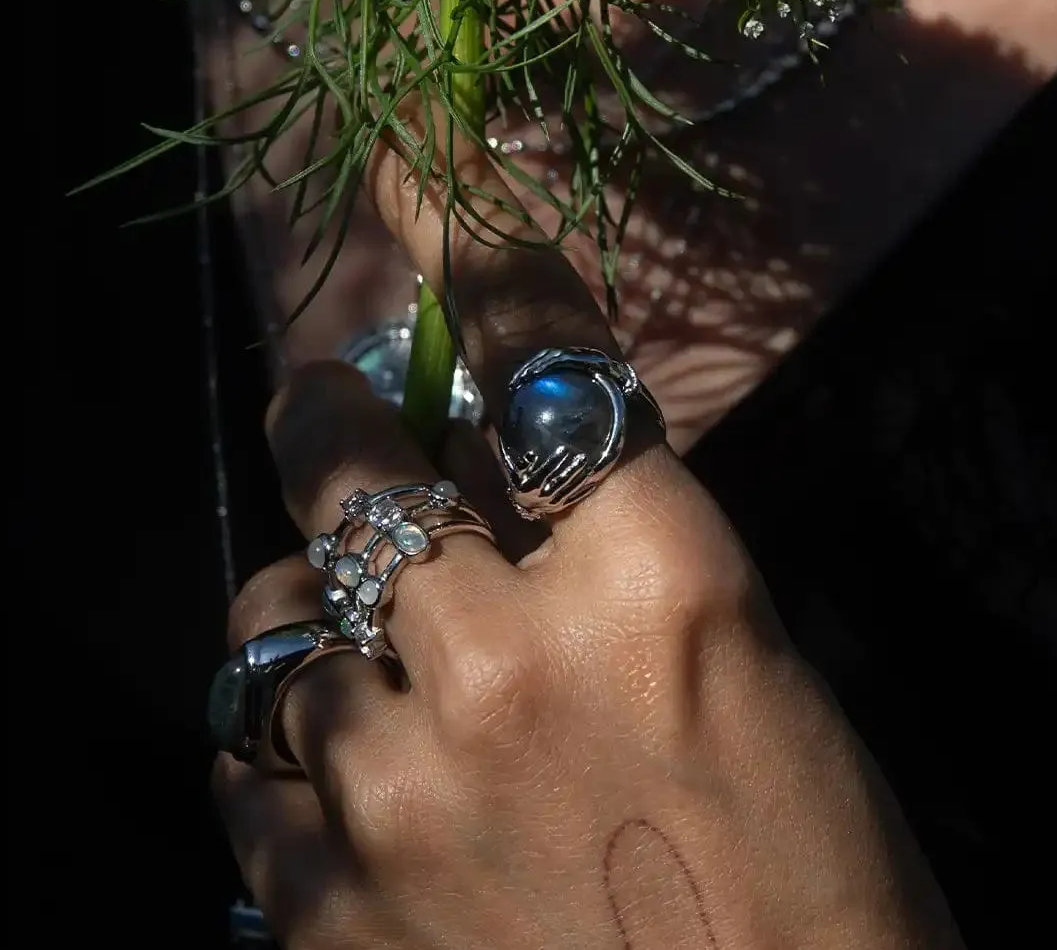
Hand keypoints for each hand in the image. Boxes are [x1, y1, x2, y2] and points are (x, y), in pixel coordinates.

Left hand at [214, 162, 965, 949]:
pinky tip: (338, 780)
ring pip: (272, 617)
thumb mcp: (753, 673)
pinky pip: (242, 773)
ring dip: (311, 610)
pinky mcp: (320, 917)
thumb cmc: (814, 891)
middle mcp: (509, 661)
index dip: (471, 243)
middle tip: (330, 401)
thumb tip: (502, 452)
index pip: (533, 350)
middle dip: (331, 407)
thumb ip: (620, 552)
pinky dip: (282, 760)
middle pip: (348, 458)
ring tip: (352, 640)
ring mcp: (396, 794)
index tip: (425, 180)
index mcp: (660, 580)